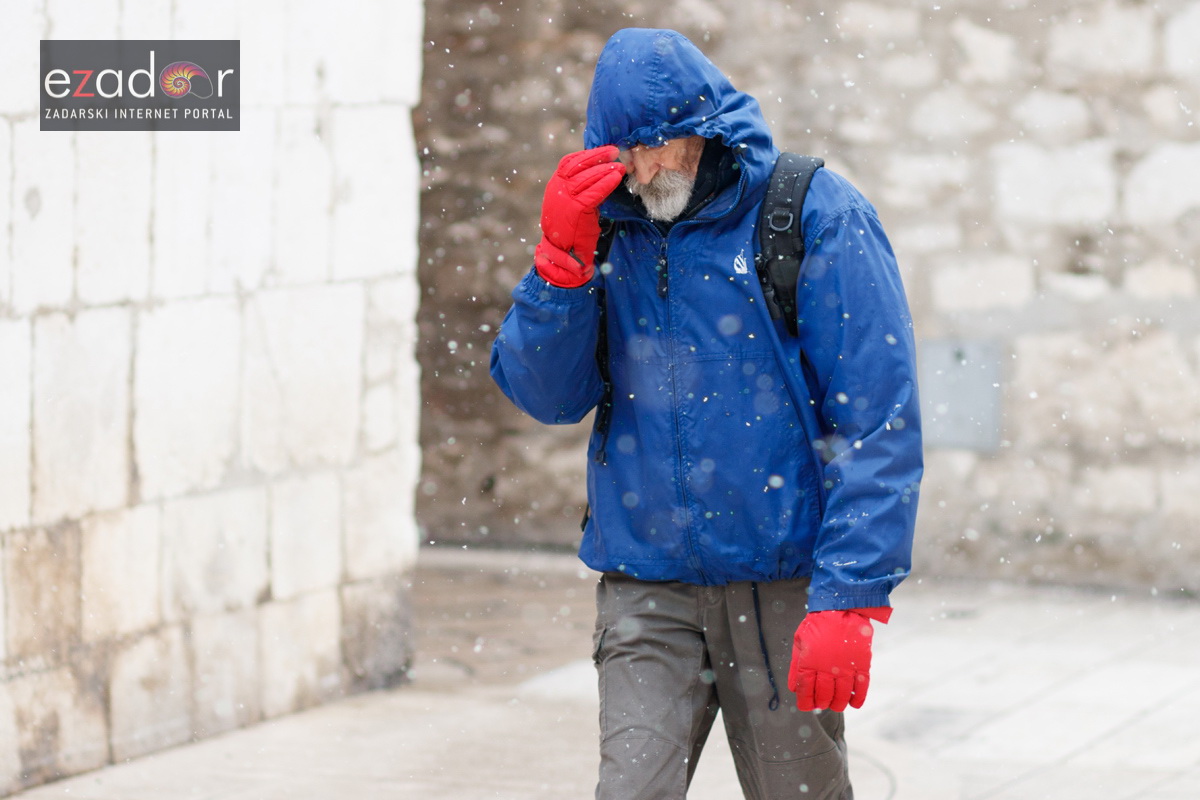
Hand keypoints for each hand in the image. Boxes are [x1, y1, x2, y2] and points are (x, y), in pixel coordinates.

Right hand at [535, 146, 624, 287]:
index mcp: (555, 186)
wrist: (563, 254)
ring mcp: (565, 198)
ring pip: (587, 177)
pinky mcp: (575, 209)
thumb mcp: (573, 204)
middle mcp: (558, 189)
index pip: (570, 162)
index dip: (588, 154)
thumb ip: (581, 189)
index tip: (604, 150)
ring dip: (605, 168)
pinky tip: (616, 178)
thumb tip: (601, 173)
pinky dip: (606, 183)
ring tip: (620, 166)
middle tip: (615, 152)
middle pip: (578, 165)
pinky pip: (593, 192)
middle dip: (598, 156)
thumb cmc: (571, 230)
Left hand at [787, 607, 889, 712]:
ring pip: (842, 696)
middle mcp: (827, 668)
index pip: (806, 690)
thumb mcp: (799, 641)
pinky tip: (853, 703)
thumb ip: (796, 665)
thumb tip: (793, 687)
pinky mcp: (861, 664)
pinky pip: (861, 688)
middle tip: (821, 703)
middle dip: (821, 703)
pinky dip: (858, 699)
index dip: (805, 701)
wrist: (841, 608)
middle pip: (824, 696)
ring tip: (836, 704)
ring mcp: (846, 667)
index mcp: (810, 662)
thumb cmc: (818, 623)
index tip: (806, 705)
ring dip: (838, 704)